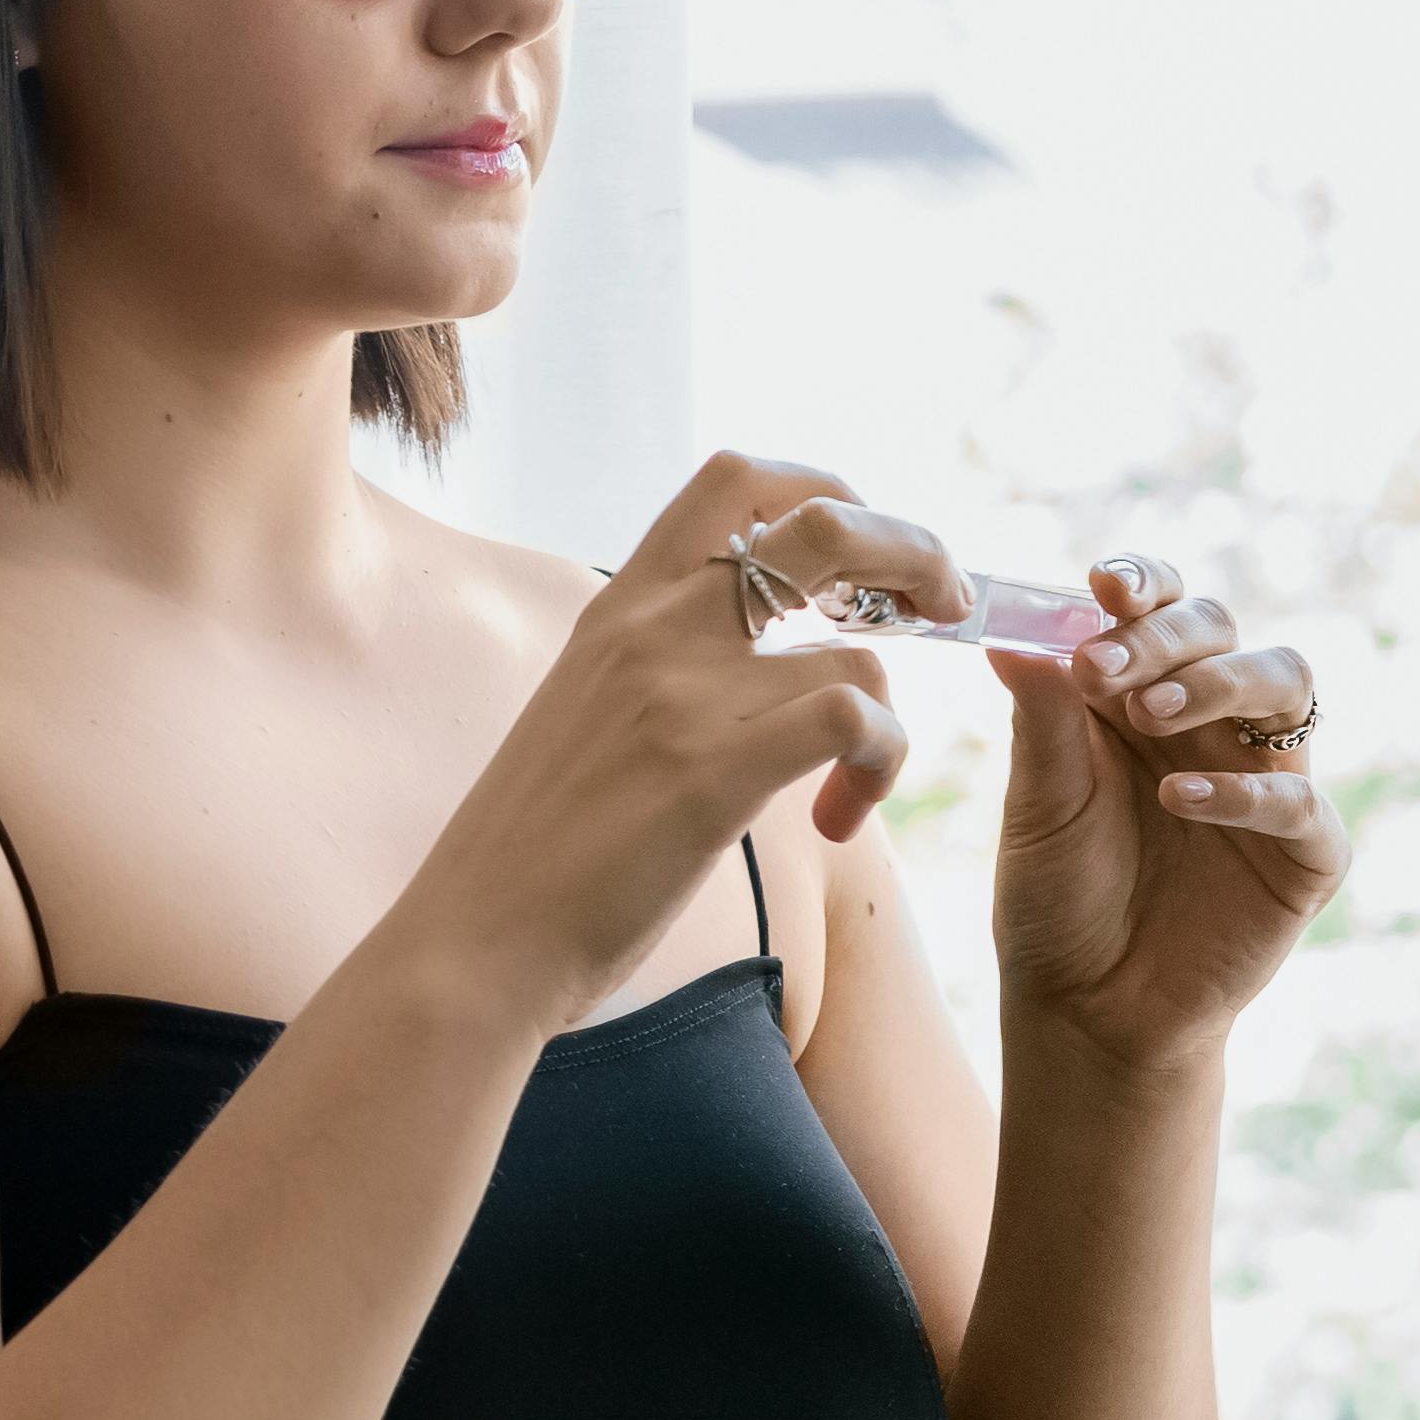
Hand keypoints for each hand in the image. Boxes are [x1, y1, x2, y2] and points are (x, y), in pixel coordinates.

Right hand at [382, 452, 960, 1036]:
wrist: (475, 938)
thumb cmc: (532, 850)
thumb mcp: (585, 711)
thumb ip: (656, 663)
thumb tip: (747, 657)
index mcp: (619, 605)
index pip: (736, 481)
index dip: (825, 491)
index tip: (859, 558)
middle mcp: (652, 626)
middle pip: (824, 519)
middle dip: (912, 550)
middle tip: (944, 607)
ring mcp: (681, 693)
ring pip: (862, 645)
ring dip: (893, 717)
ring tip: (858, 785)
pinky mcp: (710, 771)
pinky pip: (852, 715)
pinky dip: (880, 762)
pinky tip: (841, 819)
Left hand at [984, 556, 1345, 1075]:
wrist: (1087, 1008)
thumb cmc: (1058, 897)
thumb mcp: (1037, 804)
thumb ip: (1041, 719)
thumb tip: (1010, 632)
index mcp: (1142, 694)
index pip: (1160, 608)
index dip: (1144, 583)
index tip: (1104, 584)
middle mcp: (1213, 724)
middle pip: (1223, 630)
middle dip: (1166, 636)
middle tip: (1106, 669)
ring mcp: (1266, 782)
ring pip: (1287, 684)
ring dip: (1221, 682)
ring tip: (1150, 711)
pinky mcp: (1304, 857)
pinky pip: (1302, 803)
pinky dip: (1245, 792)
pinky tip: (1180, 798)